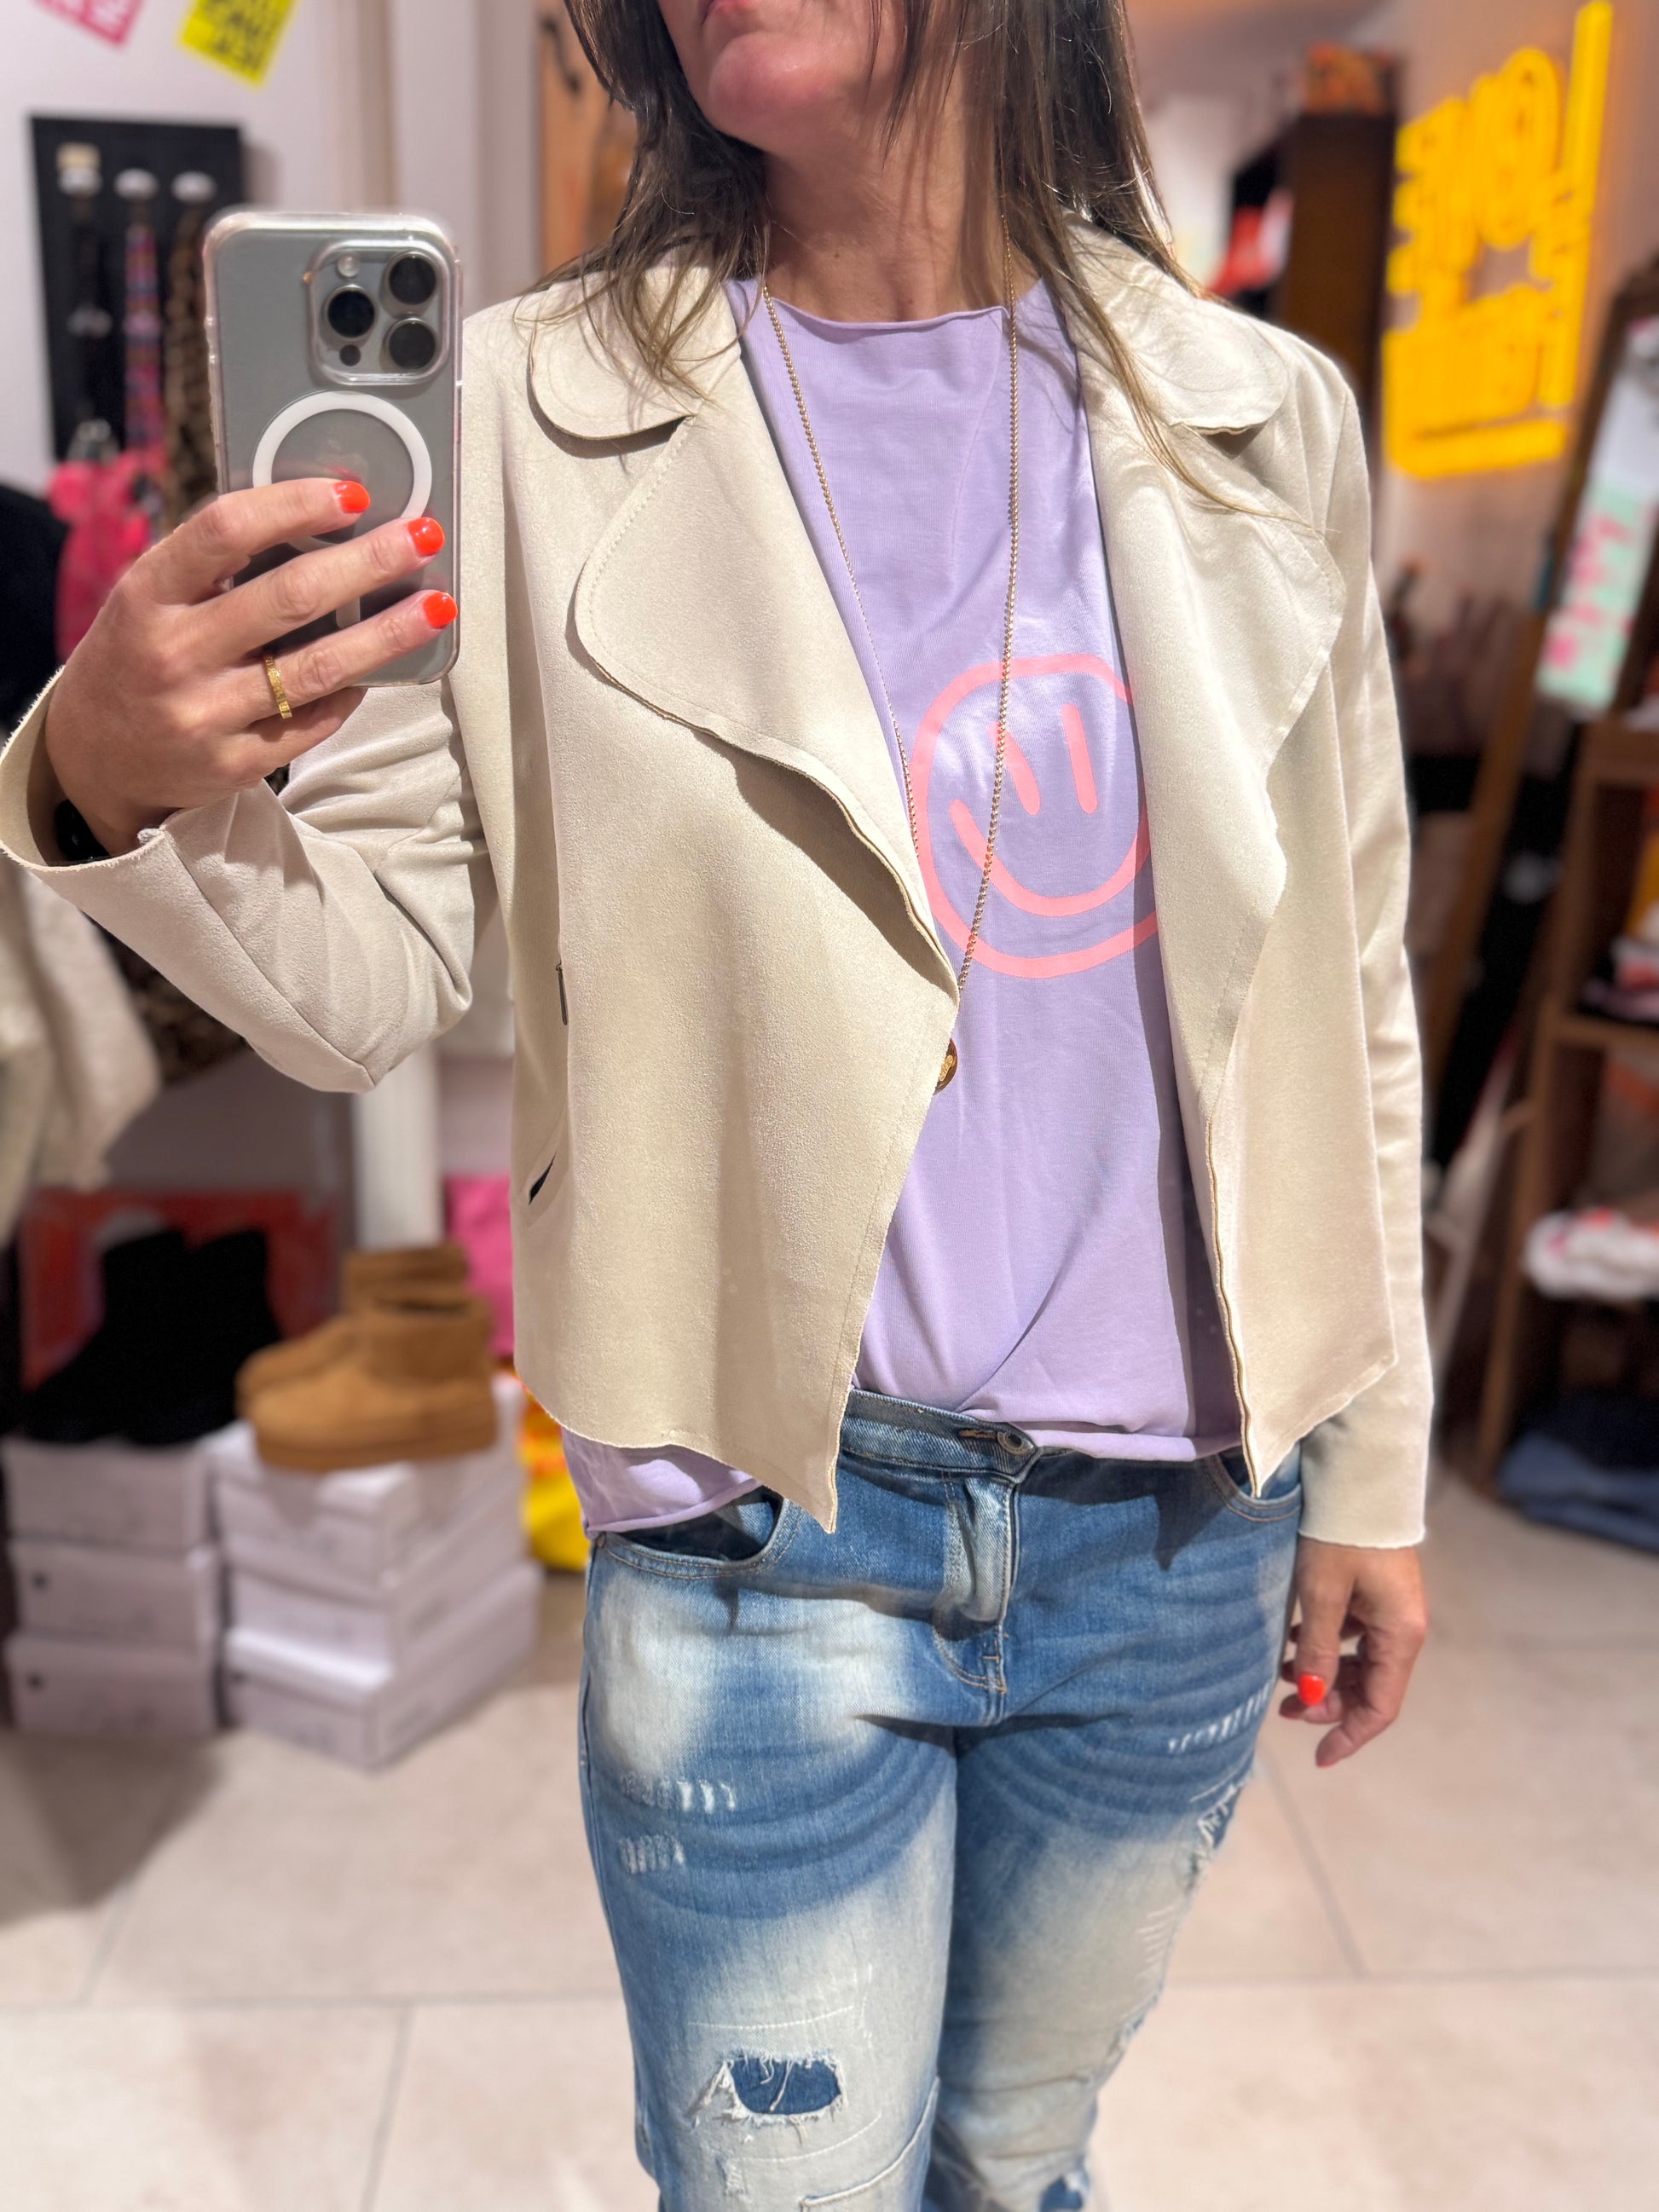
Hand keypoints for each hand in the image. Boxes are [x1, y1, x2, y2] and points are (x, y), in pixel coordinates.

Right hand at [41, 477, 454, 855]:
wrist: (95, 760)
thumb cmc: (139, 656)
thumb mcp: (149, 599)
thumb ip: (215, 566)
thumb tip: (320, 521)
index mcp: (146, 595)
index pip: (225, 532)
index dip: (293, 505)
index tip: (352, 493)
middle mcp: (171, 654)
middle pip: (288, 598)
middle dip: (366, 562)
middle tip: (422, 536)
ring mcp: (203, 716)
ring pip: (316, 668)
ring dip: (386, 634)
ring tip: (435, 606)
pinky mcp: (233, 765)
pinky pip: (313, 723)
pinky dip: (352, 691)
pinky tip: (384, 667)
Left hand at [1278, 1537, 1427, 1767]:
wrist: (1359, 1479)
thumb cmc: (1340, 1534)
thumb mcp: (1321, 1594)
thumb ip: (1317, 1649)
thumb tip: (1310, 1698)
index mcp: (1400, 1636)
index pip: (1380, 1707)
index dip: (1349, 1735)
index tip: (1318, 1757)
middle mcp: (1403, 1628)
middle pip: (1370, 1687)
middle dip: (1329, 1703)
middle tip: (1284, 1706)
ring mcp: (1392, 1610)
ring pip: (1361, 1662)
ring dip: (1325, 1673)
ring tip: (1282, 1672)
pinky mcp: (1377, 1593)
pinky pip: (1356, 1635)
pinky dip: (1327, 1644)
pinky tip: (1297, 1636)